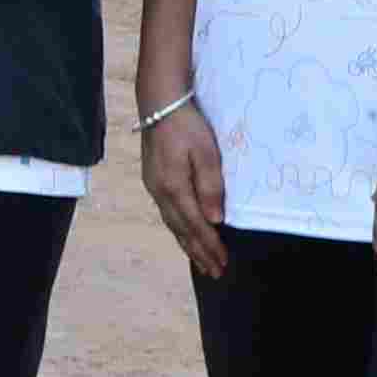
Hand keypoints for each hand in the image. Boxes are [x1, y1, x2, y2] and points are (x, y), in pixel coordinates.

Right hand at [140, 100, 232, 280]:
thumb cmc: (186, 126)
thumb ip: (210, 186)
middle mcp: (160, 193)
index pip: (196, 225)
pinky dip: (178, 230)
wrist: (159, 104)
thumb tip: (215, 220)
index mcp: (174, 188)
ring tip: (200, 261)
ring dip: (188, 244)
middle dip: (199, 252)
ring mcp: (154, 187)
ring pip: (173, 224)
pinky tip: (184, 233)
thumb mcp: (205, 152)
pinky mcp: (153, 180)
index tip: (223, 263)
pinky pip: (168, 214)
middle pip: (182, 230)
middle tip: (214, 272)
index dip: (210, 246)